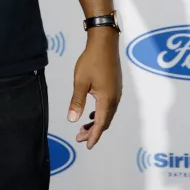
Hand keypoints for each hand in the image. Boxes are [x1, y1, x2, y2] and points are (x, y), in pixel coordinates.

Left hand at [67, 29, 121, 149]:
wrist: (105, 42)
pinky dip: (100, 113)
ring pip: (107, 114)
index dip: (93, 136)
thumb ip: (76, 101)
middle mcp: (115, 98)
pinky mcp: (115, 86)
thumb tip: (72, 120)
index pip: (100, 124)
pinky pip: (109, 106)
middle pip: (105, 121)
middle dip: (93, 132)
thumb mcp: (80, 81)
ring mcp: (116, 92)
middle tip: (80, 138)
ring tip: (84, 128)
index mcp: (107, 100)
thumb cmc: (91, 60)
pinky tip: (91, 113)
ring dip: (96, 123)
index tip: (86, 146)